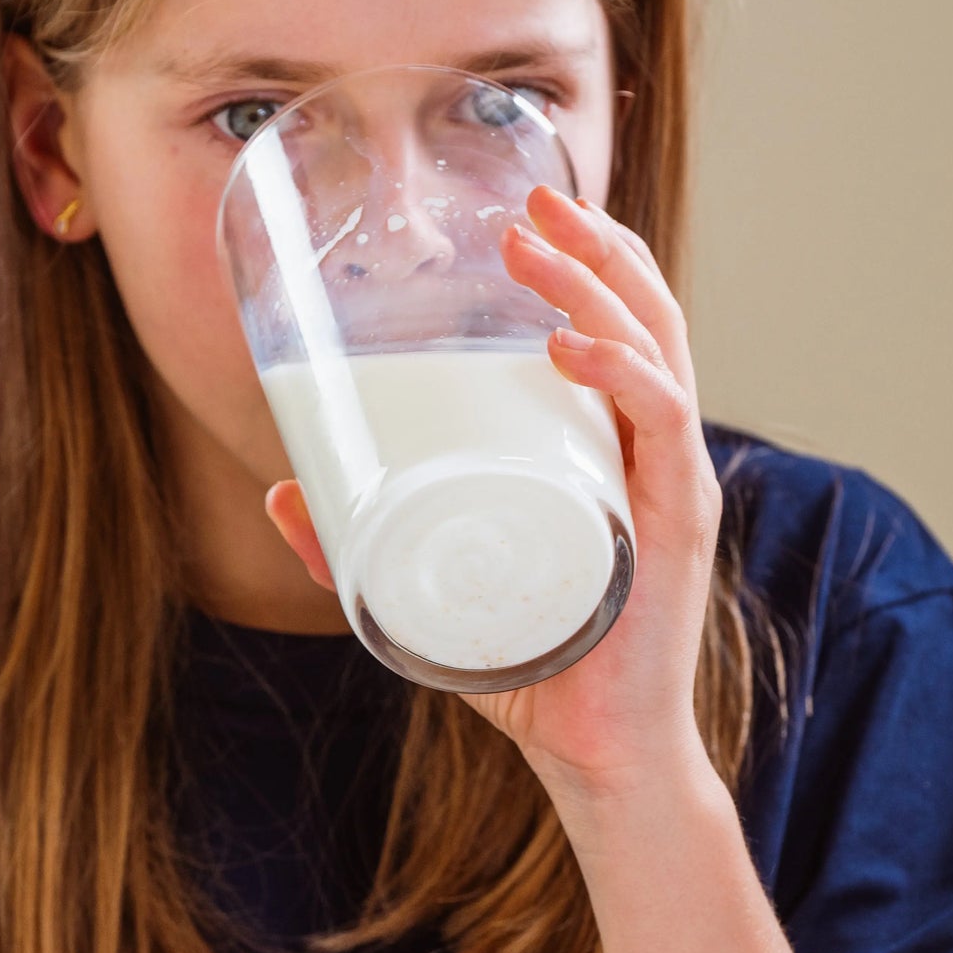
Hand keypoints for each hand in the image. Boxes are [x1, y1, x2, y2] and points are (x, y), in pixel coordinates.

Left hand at [267, 183, 721, 799]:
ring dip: (594, 284)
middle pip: (641, 314)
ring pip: (653, 348)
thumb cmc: (531, 668)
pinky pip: (659, 423)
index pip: (616, 328)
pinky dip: (619, 373)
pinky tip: (566, 347)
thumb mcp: (431, 592)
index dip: (582, 259)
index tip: (519, 216)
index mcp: (609, 450)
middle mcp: (649, 451)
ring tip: (534, 246)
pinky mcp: (674, 524)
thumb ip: (355, 549)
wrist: (596, 752)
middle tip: (529, 200)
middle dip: (590, 244)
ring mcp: (668, 481)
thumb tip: (278, 495)